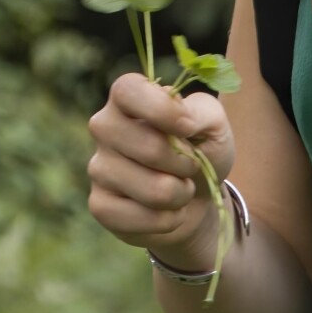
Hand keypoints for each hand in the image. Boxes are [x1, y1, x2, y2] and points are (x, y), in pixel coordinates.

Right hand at [86, 71, 233, 268]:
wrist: (196, 199)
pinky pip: (138, 219)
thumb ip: (202, 112)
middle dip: (185, 164)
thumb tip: (183, 120)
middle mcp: (104, 127)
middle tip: (190, 165)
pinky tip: (165, 212)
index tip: (189, 127)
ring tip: (180, 189)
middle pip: (149, 147)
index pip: (128, 91)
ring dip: (180, 195)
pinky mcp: (100, 205)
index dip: (162, 110)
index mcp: (127, 97)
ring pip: (152, 190)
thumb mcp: (213, 124)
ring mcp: (98, 167)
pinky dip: (167, 221)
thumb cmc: (201, 151)